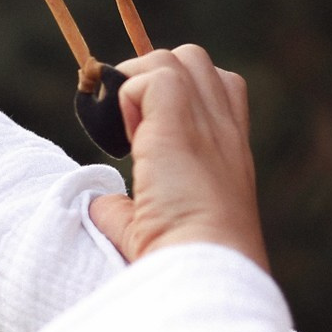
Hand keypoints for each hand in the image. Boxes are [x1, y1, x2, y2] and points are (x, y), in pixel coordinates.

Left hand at [87, 46, 267, 270]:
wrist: (205, 274)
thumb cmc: (184, 265)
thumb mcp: (154, 231)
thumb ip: (128, 211)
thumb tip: (102, 206)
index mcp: (230, 153)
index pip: (219, 89)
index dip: (180, 98)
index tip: (148, 138)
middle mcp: (225, 131)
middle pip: (195, 61)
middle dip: (154, 82)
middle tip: (131, 132)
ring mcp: (207, 123)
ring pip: (173, 58)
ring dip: (137, 86)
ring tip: (126, 136)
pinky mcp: (181, 124)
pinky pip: (151, 76)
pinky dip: (127, 97)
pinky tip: (124, 141)